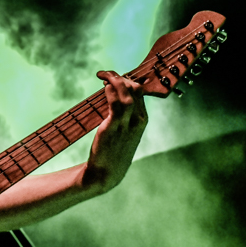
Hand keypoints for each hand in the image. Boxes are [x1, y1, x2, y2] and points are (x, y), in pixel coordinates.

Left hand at [84, 70, 147, 194]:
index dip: (127, 80)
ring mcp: (126, 124)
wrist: (106, 172)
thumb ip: (123, 115)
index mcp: (142, 120)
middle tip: (106, 74)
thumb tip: (113, 94)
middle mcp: (137, 121)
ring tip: (102, 75)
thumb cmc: (114, 151)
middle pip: (134, 89)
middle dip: (121, 77)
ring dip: (114, 80)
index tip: (114, 77)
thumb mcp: (125, 132)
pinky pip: (114, 104)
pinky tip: (104, 87)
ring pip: (125, 94)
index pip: (139, 92)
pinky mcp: (112, 128)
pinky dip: (110, 92)